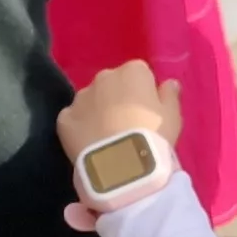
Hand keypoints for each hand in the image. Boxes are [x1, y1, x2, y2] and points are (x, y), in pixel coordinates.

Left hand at [58, 60, 179, 163]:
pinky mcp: (63, 119)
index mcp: (133, 71)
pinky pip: (73, 119)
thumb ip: (170, 95)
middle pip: (112, 85)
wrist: (121, 165)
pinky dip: (80, 128)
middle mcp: (103, 77)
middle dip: (117, 99)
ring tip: (107, 138)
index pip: (139, 74)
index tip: (146, 112)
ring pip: (90, 101)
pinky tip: (90, 144)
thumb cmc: (153, 136)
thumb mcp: (173, 116)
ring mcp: (80, 97)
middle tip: (126, 125)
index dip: (143, 93)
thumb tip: (169, 83)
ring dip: (97, 112)